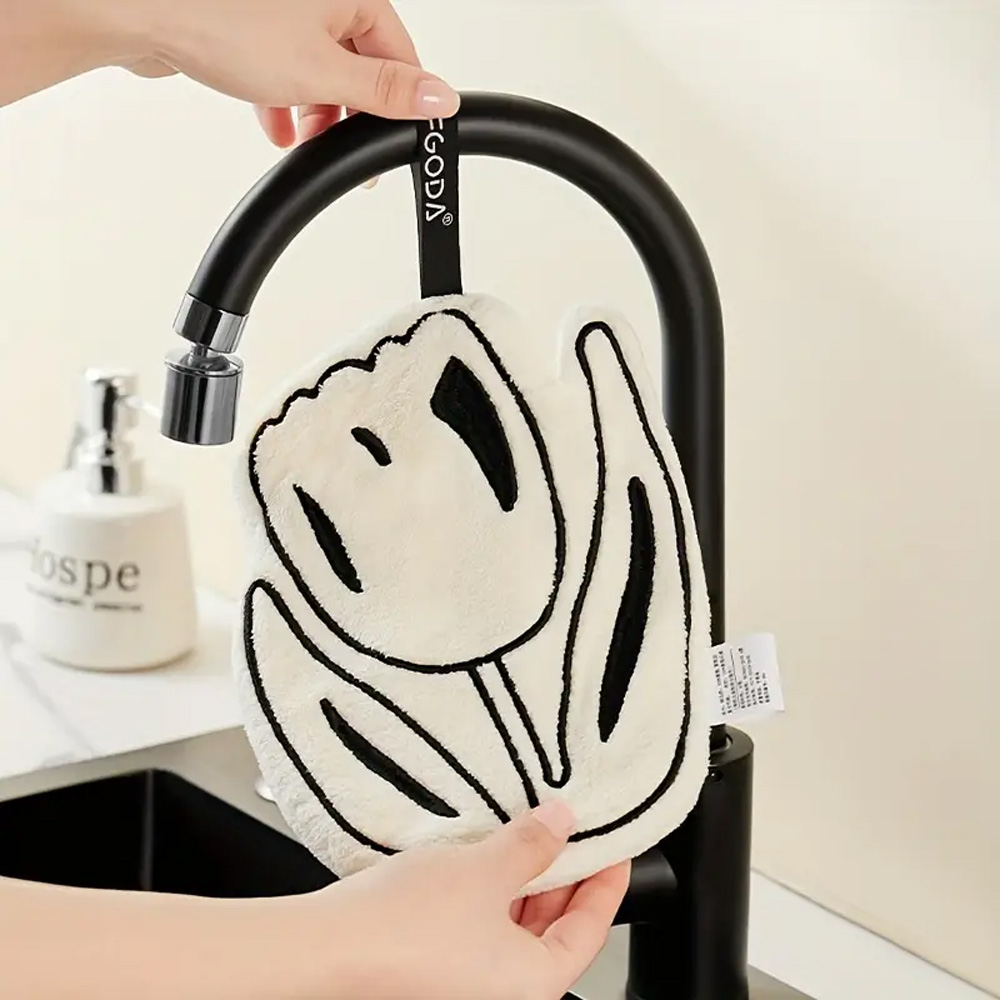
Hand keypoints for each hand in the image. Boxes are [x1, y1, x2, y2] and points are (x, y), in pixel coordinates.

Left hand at [111, 0, 457, 145]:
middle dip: (350, 113)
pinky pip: (282, 68)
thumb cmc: (223, 23)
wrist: (141, 13)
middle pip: (358, 63)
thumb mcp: (324, 73)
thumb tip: (441, 99)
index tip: (395, 140)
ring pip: (318, 70)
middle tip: (346, 150)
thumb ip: (385, 93)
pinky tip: (276, 128)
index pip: (399, 55)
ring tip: (304, 141)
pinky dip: (284, 100)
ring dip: (316, 113)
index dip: (399, 104)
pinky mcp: (250, 26)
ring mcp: (282, 10)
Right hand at [306, 801, 629, 999]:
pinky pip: (484, 932)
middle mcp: (506, 994)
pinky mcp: (440, 972)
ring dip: (526, 885)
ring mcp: (470, 985)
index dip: (607, 881)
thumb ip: (532, 845)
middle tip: (570, 831)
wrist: (325, 949)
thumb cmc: (400, 928)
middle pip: (556, 931)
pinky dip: (493, 897)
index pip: (593, 929)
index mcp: (534, 985)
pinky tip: (483, 861)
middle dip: (564, 878)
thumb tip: (562, 823)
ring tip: (525, 836)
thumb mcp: (483, 870)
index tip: (616, 848)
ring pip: (518, 931)